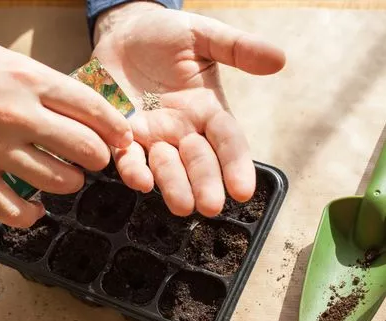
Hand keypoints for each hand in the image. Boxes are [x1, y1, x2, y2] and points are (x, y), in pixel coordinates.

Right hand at [0, 17, 131, 227]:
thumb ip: (35, 83)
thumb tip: (71, 106)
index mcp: (26, 79)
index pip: (92, 108)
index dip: (116, 128)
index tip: (122, 139)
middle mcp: (16, 115)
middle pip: (84, 148)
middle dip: (99, 158)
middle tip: (95, 159)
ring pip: (58, 181)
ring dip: (70, 183)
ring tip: (66, 178)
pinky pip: (14, 210)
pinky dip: (32, 215)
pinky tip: (36, 209)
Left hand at [93, 3, 284, 216]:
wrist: (122, 32)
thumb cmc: (165, 34)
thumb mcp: (203, 35)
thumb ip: (236, 48)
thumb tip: (279, 59)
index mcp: (207, 110)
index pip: (227, 141)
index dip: (236, 164)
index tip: (243, 190)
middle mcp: (182, 129)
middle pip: (198, 161)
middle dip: (205, 184)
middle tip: (210, 207)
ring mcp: (152, 135)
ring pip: (165, 166)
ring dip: (173, 185)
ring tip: (182, 205)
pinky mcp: (122, 135)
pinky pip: (128, 157)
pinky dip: (134, 169)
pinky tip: (140, 181)